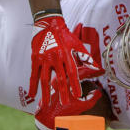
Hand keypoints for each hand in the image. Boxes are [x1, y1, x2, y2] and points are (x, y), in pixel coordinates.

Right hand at [28, 14, 103, 129]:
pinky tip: (31, 95)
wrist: (49, 24)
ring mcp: (44, 59)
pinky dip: (32, 85)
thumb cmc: (65, 36)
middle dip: (61, 92)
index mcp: (67, 55)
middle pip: (59, 78)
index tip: (77, 95)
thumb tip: (97, 67)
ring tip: (45, 104)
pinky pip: (33, 74)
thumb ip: (85, 57)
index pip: (73, 72)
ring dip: (44, 93)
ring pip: (44, 79)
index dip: (75, 84)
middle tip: (63, 104)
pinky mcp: (35, 59)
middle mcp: (56, 58)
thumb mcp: (77, 45)